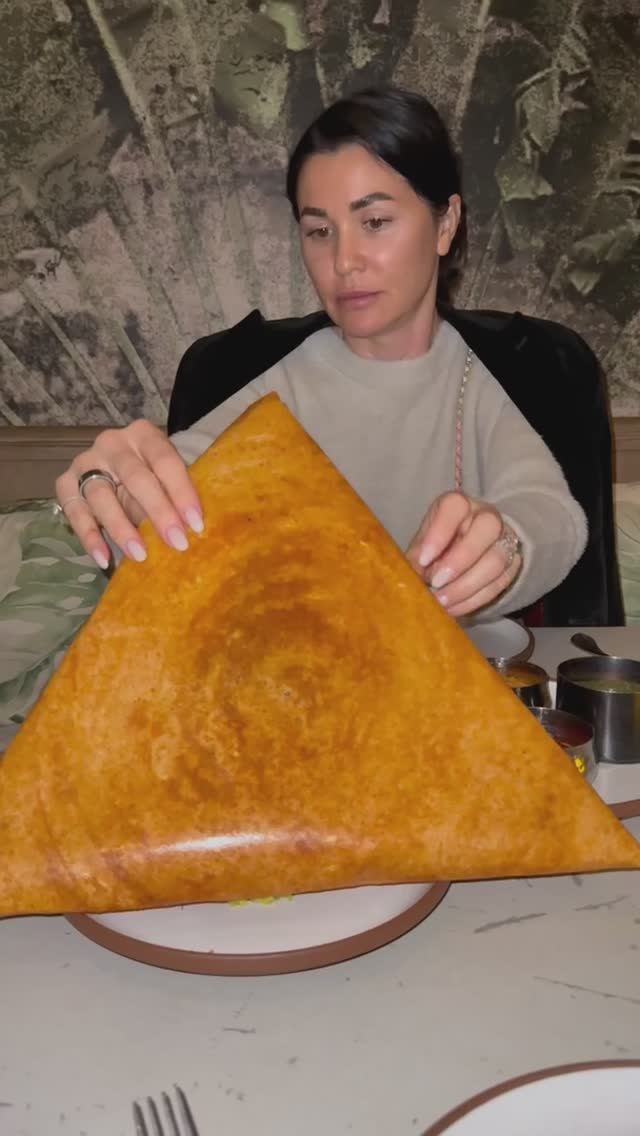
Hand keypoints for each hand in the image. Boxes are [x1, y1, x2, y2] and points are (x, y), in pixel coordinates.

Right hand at [54, 421, 202, 568]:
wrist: (116, 470)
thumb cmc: (151, 477)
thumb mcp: (165, 479)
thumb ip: (172, 498)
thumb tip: (186, 533)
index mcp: (144, 435)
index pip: (165, 461)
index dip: (182, 493)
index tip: (196, 525)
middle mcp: (112, 443)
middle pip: (135, 477)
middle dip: (158, 511)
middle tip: (176, 542)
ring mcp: (86, 462)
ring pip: (100, 495)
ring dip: (121, 527)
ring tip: (140, 555)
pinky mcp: (65, 483)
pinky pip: (74, 512)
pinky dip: (89, 537)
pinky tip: (104, 558)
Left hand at [406, 491, 521, 616]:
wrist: (467, 549)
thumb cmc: (439, 545)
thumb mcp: (423, 545)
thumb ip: (416, 559)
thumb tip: (408, 580)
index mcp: (459, 505)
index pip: (455, 506)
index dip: (439, 533)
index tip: (423, 559)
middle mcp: (486, 516)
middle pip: (488, 527)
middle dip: (460, 559)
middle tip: (435, 582)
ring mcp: (504, 539)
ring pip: (496, 560)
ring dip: (466, 585)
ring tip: (442, 601)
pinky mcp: (513, 564)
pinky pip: (499, 583)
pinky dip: (474, 600)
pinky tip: (453, 608)